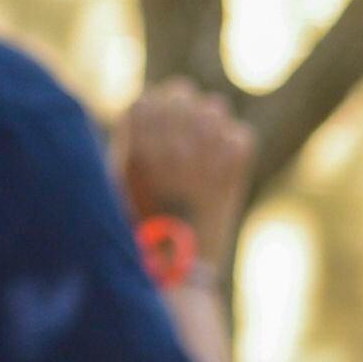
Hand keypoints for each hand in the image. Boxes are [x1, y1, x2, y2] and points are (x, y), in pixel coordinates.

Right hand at [112, 79, 254, 262]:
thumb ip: (135, 137)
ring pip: (216, 108)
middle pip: (184, 93)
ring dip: (215, 125)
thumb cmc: (145, 227)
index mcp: (134, 140)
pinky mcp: (232, 167)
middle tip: (195, 135)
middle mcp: (167, 138)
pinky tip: (227, 170)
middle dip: (190, 111)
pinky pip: (241, 136)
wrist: (179, 268)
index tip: (169, 117)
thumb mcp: (122, 178)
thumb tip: (155, 100)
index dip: (163, 104)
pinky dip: (237, 149)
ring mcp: (200, 150)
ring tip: (211, 152)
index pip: (152, 97)